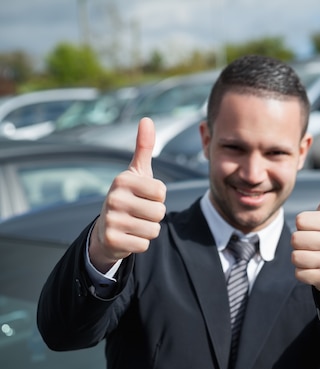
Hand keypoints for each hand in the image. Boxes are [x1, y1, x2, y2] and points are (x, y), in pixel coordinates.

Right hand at [89, 117, 166, 272]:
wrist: (106, 229)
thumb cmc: (128, 197)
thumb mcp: (136, 173)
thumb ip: (143, 148)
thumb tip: (147, 120)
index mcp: (122, 180)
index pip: (161, 192)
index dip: (157, 198)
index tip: (143, 197)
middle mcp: (114, 198)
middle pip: (159, 212)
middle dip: (154, 216)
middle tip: (138, 214)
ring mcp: (111, 220)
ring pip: (153, 230)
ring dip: (147, 231)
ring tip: (133, 225)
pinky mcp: (112, 240)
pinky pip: (144, 245)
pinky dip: (139, 244)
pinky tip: (128, 237)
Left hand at [291, 158, 319, 309]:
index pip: (300, 221)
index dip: (302, 226)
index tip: (315, 229)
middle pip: (295, 239)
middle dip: (298, 243)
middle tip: (312, 245)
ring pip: (295, 257)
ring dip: (299, 258)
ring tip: (312, 256)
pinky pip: (299, 274)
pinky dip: (302, 272)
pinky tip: (313, 269)